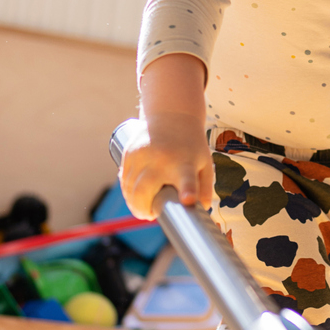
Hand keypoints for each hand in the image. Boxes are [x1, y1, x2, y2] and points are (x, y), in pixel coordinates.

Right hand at [126, 53, 214, 216]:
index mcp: (185, 163)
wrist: (172, 113)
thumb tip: (201, 211)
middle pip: (144, 191)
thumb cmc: (191, 145)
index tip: (188, 199)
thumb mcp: (205, 164)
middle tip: (149, 215)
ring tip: (142, 210)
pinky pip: (124, 179)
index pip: (186, 178)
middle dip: (143, 209)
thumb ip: (204, 189)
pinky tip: (133, 197)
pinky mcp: (129, 152)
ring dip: (133, 203)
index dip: (188, 190)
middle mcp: (161, 158)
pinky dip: (127, 191)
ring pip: (130, 188)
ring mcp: (142, 154)